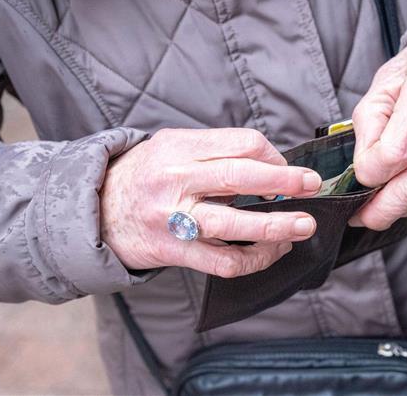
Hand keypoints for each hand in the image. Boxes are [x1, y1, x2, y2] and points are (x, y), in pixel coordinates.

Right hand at [100, 128, 321, 277]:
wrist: (95, 210)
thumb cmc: (144, 175)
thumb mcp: (172, 146)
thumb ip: (216, 150)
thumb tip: (273, 163)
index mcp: (180, 148)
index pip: (242, 144)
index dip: (275, 156)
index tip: (290, 167)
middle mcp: (176, 181)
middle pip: (242, 176)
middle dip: (286, 181)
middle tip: (312, 186)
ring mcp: (174, 219)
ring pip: (236, 225)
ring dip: (278, 226)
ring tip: (304, 225)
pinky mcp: (174, 252)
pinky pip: (223, 262)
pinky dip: (255, 259)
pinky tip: (272, 251)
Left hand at [350, 25, 406, 229]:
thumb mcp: (384, 82)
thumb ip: (368, 124)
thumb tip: (362, 170)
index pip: (394, 155)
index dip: (368, 173)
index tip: (357, 173)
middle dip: (381, 210)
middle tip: (359, 217)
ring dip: (400, 211)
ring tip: (376, 211)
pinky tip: (401, 196)